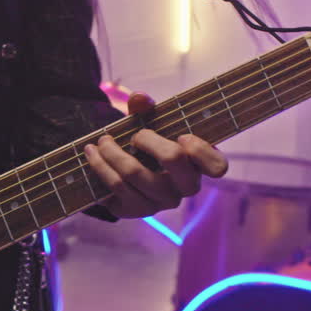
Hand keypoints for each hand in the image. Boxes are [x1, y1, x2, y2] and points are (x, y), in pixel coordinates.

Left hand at [82, 92, 227, 218]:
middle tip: (134, 134)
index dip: (200, 149)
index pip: (218, 167)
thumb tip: (139, 99)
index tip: (181, 135)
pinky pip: (116, 188)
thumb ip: (146, 108)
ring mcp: (161, 202)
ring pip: (134, 173)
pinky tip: (92, 155)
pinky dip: (100, 167)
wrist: (126, 172)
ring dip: (111, 152)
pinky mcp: (136, 211)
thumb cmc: (149, 145)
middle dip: (148, 137)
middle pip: (173, 158)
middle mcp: (184, 188)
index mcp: (199, 166)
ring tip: (100, 141)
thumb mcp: (151, 124)